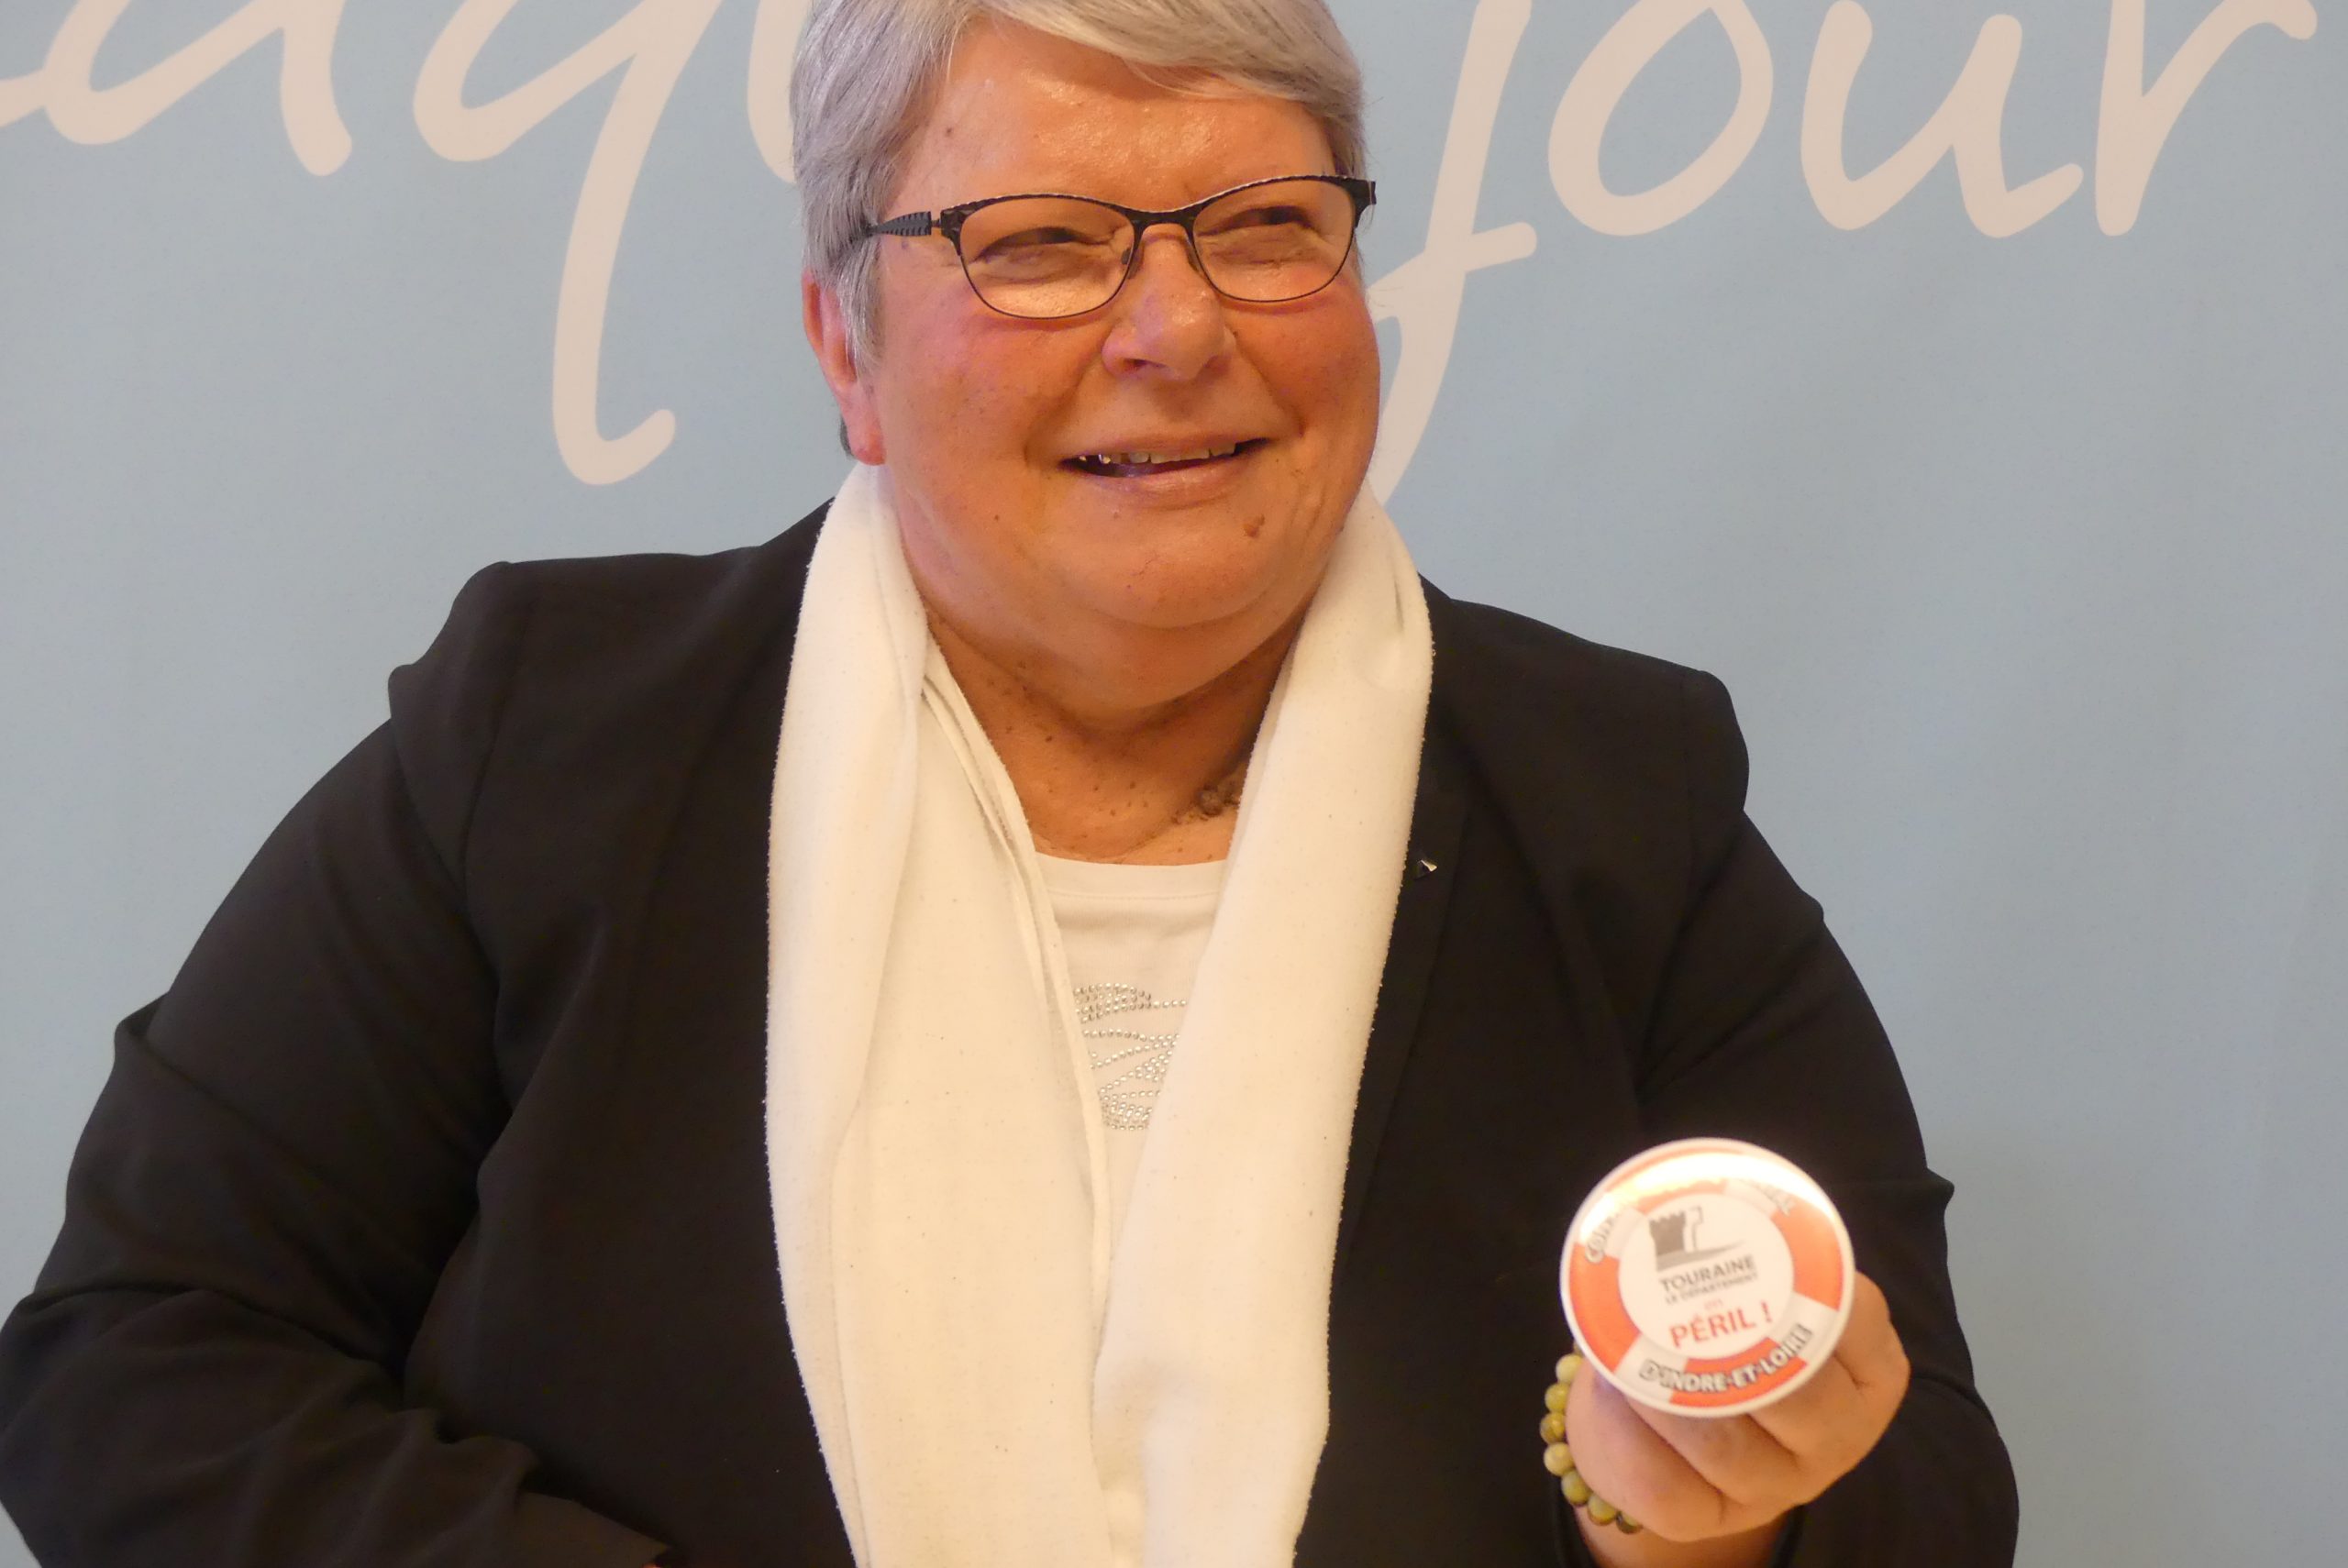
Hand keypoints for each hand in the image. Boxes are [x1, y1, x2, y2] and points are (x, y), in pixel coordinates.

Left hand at [1561, 1272, 1910, 1565]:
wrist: (1664, 1426)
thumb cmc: (1722, 1337)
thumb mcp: (1760, 1296)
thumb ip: (1756, 1251)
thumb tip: (1690, 1183)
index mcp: (1868, 1373)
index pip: (1858, 1320)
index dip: (1815, 1284)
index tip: (1764, 1248)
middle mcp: (1836, 1436)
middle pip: (1801, 1397)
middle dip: (1738, 1350)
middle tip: (1677, 1308)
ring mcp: (1778, 1487)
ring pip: (1724, 1444)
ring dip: (1665, 1393)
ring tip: (1625, 1353)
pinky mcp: (1710, 1517)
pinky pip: (1665, 1485)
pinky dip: (1627, 1435)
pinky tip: (1611, 1398)